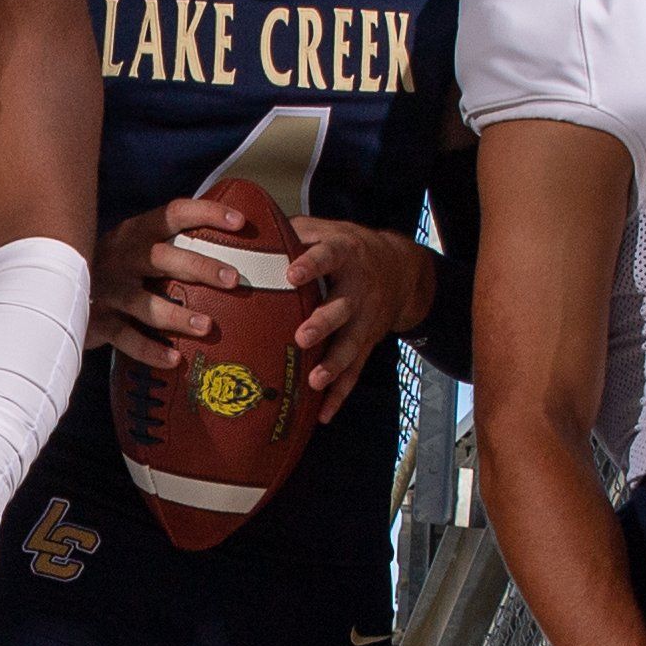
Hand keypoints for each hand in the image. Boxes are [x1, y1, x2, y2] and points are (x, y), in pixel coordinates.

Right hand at [90, 184, 273, 374]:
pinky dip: (151, 351)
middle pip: (163, 257)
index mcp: (135, 234)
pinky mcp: (97, 322)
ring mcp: (107, 291)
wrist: (50, 291)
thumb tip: (227, 248)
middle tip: (233, 279)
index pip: (172, 214)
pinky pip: (127, 339)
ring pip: (145, 303)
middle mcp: (121, 257)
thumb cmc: (111, 270)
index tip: (240, 221)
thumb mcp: (132, 248)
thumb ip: (168, 246)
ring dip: (177, 315)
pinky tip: (174, 360)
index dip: (206, 213)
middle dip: (200, 266)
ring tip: (207, 326)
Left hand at [279, 218, 437, 400]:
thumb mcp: (326, 230)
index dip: (311, 264)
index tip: (292, 274)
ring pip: (351, 345)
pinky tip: (323, 415)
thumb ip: (291, 232)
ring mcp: (366, 319)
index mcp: (346, 255)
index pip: (329, 256)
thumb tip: (244, 233)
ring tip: (314, 381)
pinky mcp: (367, 343)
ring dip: (334, 365)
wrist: (401, 268)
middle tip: (302, 336)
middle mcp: (359, 289)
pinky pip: (354, 372)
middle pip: (343, 307)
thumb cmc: (348, 248)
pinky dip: (340, 395)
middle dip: (324, 323)